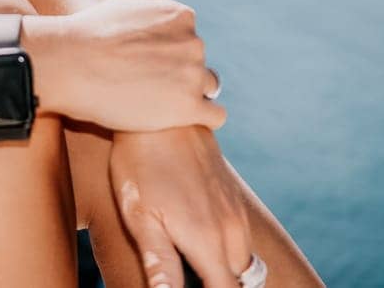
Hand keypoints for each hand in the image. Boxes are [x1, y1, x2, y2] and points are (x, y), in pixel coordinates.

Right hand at [43, 0, 225, 132]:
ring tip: (160, 108)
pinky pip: (216, 116)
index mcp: (181, 16)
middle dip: (179, 76)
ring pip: (207, 89)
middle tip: (148, 91)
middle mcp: (193, 41)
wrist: (70, 64)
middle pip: (198, 64)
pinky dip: (203, 120)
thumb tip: (168, 15)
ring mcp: (193, 74)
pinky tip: (182, 123)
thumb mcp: (124, 6)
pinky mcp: (189, 106)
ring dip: (189, 97)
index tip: (148, 69)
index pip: (189, 39)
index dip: (170, 56)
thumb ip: (152, 10)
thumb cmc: (88, 35)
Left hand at [110, 125, 253, 287]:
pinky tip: (197, 231)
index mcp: (207, 239)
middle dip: (217, 282)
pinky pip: (240, 234)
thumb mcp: (141, 217)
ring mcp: (236, 208)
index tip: (194, 286)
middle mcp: (230, 227)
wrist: (162, 113)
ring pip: (242, 257)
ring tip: (191, 257)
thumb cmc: (141, 167)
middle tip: (188, 272)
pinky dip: (226, 246)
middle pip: (237, 278)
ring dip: (224, 265)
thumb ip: (160, 264)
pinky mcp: (233, 194)